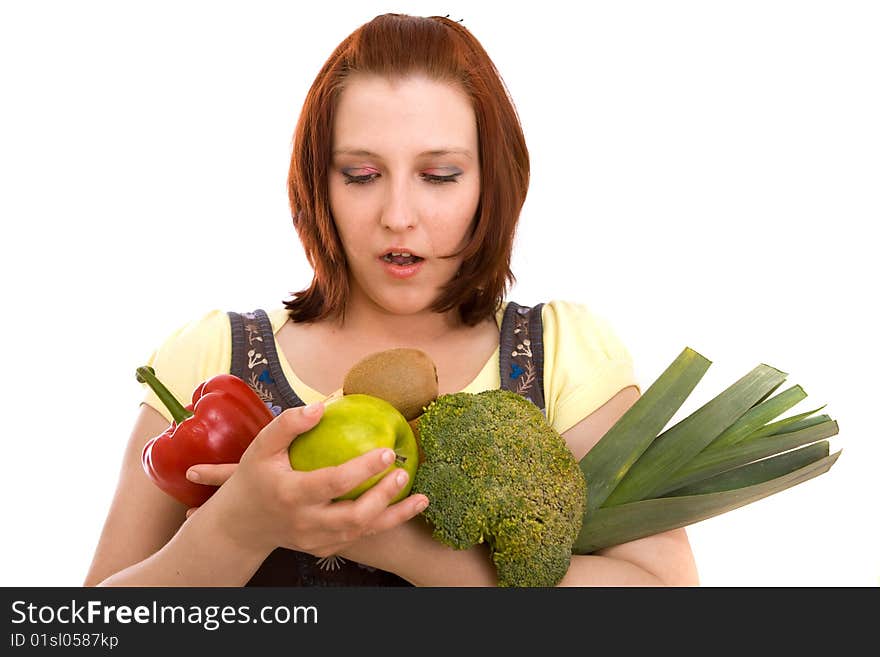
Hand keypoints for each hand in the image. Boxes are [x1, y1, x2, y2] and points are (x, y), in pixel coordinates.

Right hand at [190, 403, 428, 558]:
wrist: (241, 525)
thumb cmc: (254, 478)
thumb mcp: (262, 447)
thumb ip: (288, 424)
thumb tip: (322, 406)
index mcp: (291, 495)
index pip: (333, 483)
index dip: (363, 468)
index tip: (386, 452)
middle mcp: (306, 523)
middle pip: (354, 516)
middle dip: (384, 496)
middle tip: (403, 472)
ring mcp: (316, 540)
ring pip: (363, 532)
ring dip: (395, 515)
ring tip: (421, 497)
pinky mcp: (324, 549)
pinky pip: (359, 538)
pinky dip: (383, 525)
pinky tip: (403, 509)